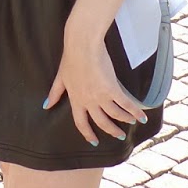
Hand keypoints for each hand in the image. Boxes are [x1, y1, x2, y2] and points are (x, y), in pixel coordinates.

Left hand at [44, 26, 145, 146]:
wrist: (82, 45)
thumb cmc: (71, 58)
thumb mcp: (60, 78)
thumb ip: (55, 93)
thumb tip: (46, 105)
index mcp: (75, 100)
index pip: (81, 122)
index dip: (88, 133)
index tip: (94, 142)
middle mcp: (88, 101)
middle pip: (101, 122)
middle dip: (112, 130)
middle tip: (119, 136)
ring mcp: (100, 96)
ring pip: (115, 114)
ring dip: (125, 119)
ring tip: (132, 122)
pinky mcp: (112, 88)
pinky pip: (125, 103)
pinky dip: (135, 111)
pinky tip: (142, 117)